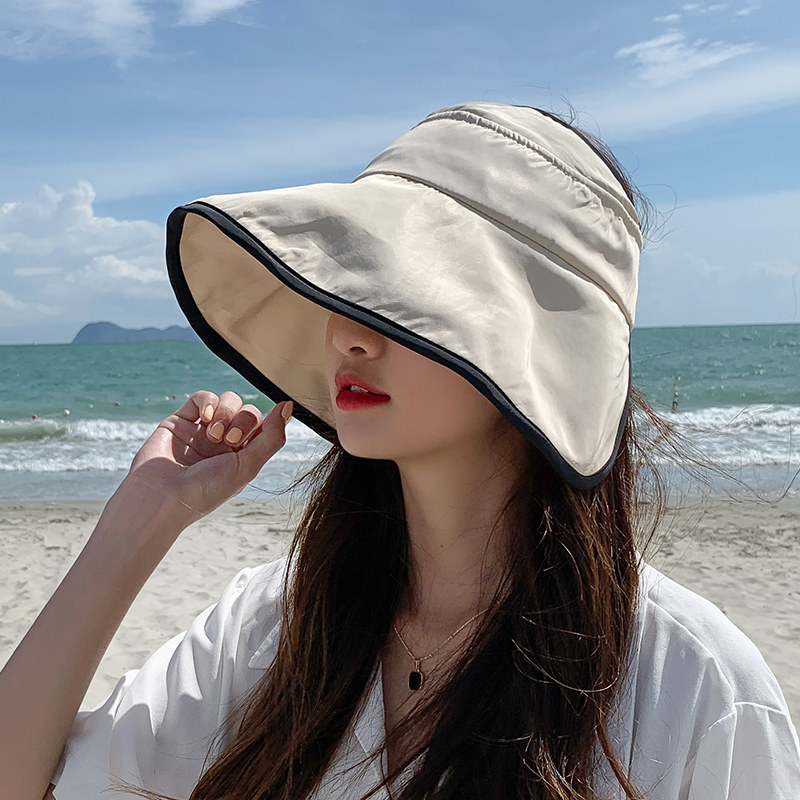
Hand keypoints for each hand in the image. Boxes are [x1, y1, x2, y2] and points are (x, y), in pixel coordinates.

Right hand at [122, 390, 291, 523]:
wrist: (161, 497)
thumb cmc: (206, 490)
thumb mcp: (248, 466)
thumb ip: (272, 437)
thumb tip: (288, 406)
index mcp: (242, 456)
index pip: (263, 426)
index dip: (263, 424)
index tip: (253, 435)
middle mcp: (223, 443)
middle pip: (247, 411)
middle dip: (243, 420)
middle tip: (228, 440)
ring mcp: (202, 431)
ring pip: (227, 400)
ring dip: (226, 411)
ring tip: (213, 434)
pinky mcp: (180, 421)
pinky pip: (202, 397)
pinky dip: (208, 400)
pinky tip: (205, 416)